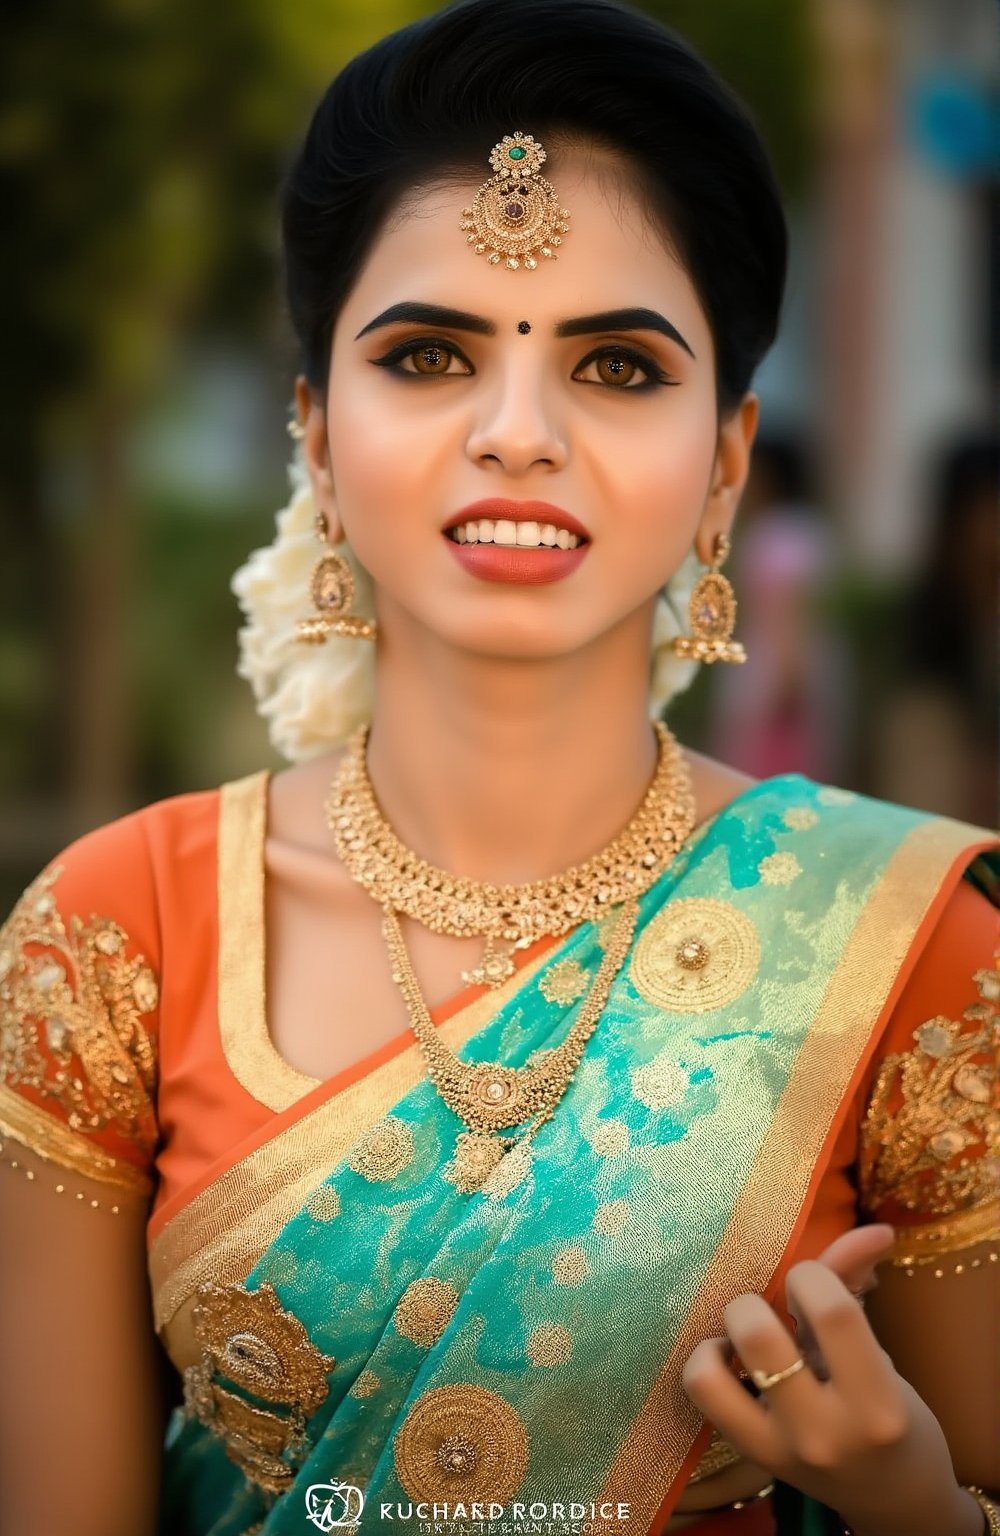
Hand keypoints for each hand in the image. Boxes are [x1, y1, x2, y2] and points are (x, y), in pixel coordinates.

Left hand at [681, 1226, 969, 1533]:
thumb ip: (856, 1286)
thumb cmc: (892, 1414)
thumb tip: (872, 1229)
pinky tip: (730, 1361)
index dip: (811, 1275)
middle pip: (757, 1335)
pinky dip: (704, 1364)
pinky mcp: (751, 1457)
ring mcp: (779, 1450)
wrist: (894, 1500)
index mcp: (874, 1402)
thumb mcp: (880, 1354)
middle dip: (755, 1300)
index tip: (811, 1284)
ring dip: (720, 1337)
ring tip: (742, 1337)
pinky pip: (701, 1396)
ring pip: (708, 1375)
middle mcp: (823, 1432)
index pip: (829, 1309)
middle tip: (773, 1308)